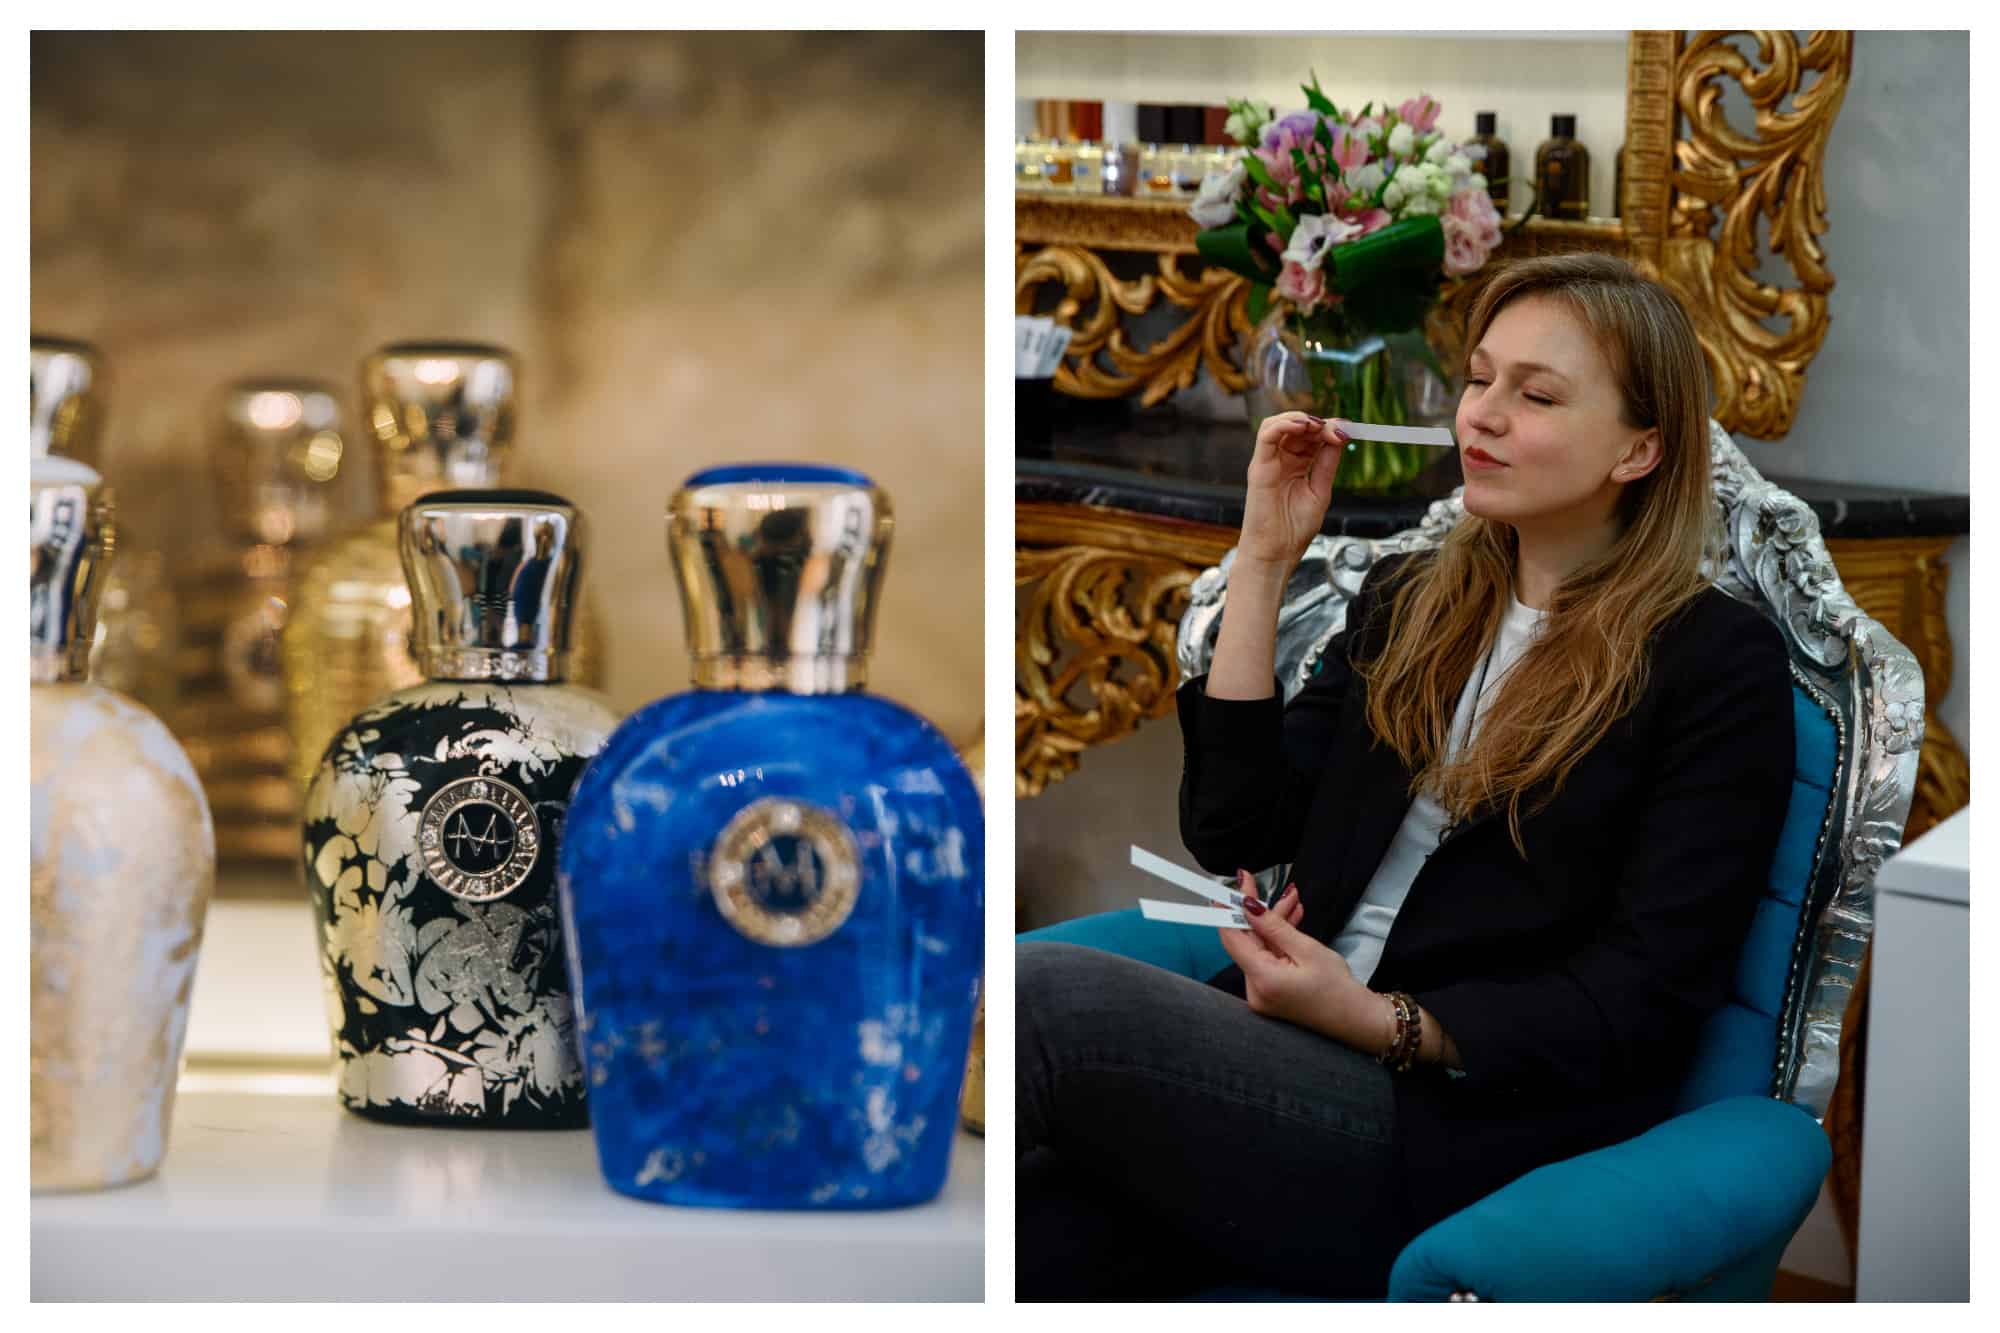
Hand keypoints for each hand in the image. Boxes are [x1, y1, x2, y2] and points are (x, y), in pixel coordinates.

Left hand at [1216, 870, 1369, 1040]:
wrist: (1356, 1019)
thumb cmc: (1338, 989)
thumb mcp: (1307, 949)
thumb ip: (1274, 927)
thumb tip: (1247, 906)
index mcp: (1262, 979)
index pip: (1232, 938)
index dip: (1228, 910)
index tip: (1230, 887)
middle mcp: (1254, 989)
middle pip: (1246, 941)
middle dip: (1256, 911)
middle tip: (1257, 883)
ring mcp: (1261, 992)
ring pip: (1259, 947)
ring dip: (1272, 923)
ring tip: (1292, 899)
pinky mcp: (1269, 991)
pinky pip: (1268, 958)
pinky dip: (1277, 941)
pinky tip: (1291, 919)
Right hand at [1237, 412, 1349, 568]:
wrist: (1276, 554)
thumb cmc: (1293, 531)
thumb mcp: (1320, 491)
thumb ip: (1327, 463)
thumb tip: (1340, 438)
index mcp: (1295, 466)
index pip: (1310, 436)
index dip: (1329, 429)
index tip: (1347, 431)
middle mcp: (1280, 461)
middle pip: (1296, 427)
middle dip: (1319, 423)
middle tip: (1337, 430)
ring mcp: (1268, 463)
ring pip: (1278, 424)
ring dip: (1300, 418)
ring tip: (1318, 425)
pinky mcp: (1258, 467)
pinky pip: (1266, 435)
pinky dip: (1284, 424)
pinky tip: (1302, 426)